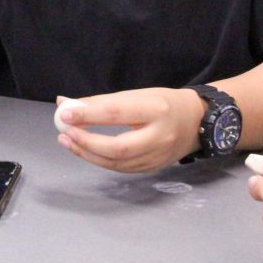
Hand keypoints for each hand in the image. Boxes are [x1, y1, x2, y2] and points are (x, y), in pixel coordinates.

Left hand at [54, 87, 202, 171]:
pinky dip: (100, 160)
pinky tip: (85, 150)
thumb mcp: (137, 94)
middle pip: (119, 147)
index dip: (88, 114)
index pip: (117, 113)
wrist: (198, 122)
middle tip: (64, 132)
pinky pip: (122, 168)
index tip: (64, 113)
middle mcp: (160, 135)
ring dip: (88, 153)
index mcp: (157, 109)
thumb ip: (101, 101)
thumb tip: (64, 103)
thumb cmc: (163, 102)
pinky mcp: (155, 168)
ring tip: (67, 141)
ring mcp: (159, 156)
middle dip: (86, 142)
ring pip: (118, 162)